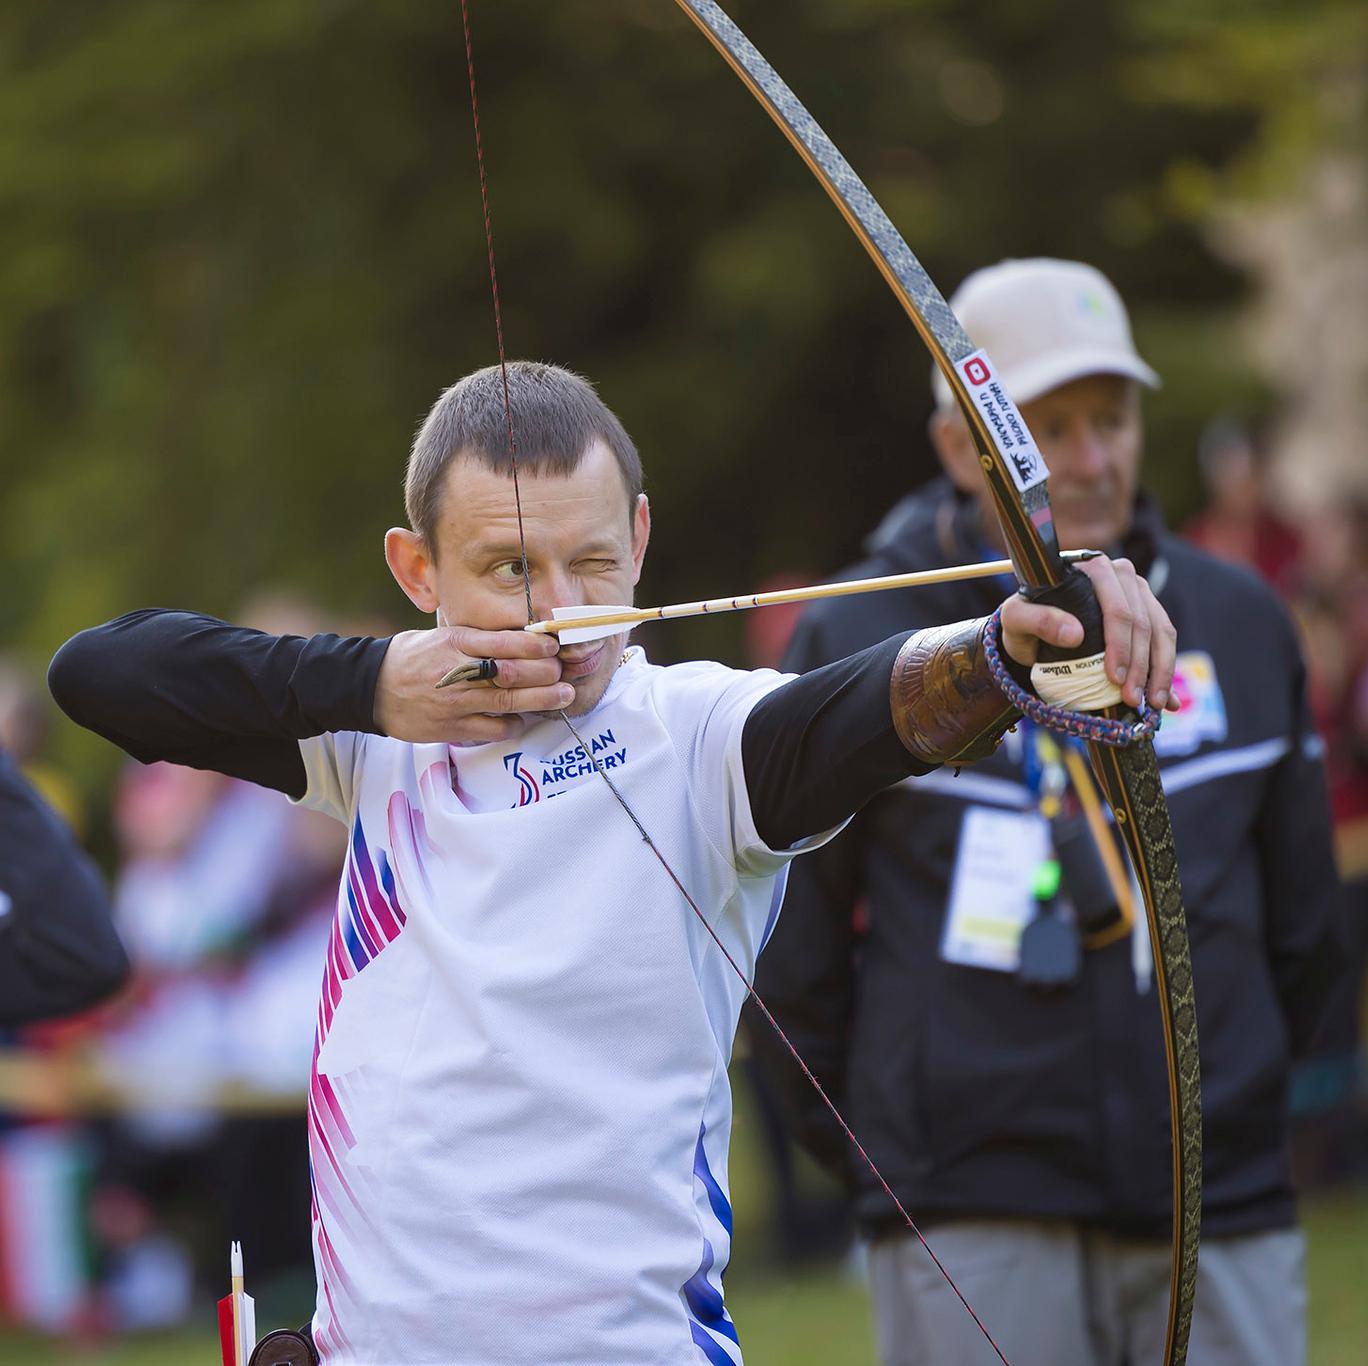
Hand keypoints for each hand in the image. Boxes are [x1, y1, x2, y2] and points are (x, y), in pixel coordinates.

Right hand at [374, 627, 573, 744]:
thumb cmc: (412, 657)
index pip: (503, 642)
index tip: (554, 646)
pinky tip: (524, 718)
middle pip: (512, 673)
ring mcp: (454, 702)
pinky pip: (492, 729)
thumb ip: (477, 639)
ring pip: (507, 702)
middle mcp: (456, 671)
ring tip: (564, 696)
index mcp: (454, 642)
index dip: (535, 645)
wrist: (369, 688)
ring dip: (542, 700)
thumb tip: (522, 639)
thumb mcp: (441, 636)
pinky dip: (513, 724)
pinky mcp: (451, 728)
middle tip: (564, 672)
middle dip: (545, 673)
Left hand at [998, 556, 1179, 711]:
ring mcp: (1138, 593)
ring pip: (1162, 632)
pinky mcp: (1148, 612)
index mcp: (1092, 568)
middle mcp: (1121, 576)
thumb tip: (1074, 633)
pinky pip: (1165, 641)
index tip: (1114, 678)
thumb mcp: (1016, 620)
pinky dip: (1166, 672)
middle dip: (1141, 666)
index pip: (1117, 609)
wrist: (1032, 633)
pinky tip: (1166, 700)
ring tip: (1151, 704)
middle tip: (1131, 699)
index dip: (1120, 646)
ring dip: (1160, 672)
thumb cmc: (1023, 622)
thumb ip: (1037, 620)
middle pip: (1143, 623)